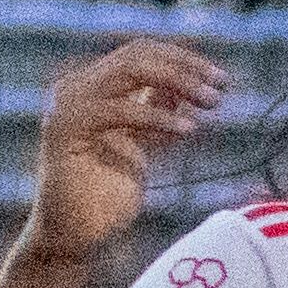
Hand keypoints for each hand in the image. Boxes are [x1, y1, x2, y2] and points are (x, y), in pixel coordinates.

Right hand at [28, 36, 228, 260]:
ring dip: (178, 82)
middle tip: (222, 88)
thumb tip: (186, 85)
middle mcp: (77, 88)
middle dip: (186, 67)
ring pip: (129, 71)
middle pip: (137, 55)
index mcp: (94, 87)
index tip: (222, 80)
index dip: (185, 60)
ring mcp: (67, 106)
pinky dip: (158, 116)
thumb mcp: (142, 143)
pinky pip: (119, 110)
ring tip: (212, 103)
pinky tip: (189, 129)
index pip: (142, 53)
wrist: (75, 235)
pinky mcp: (64, 130)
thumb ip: (156, 110)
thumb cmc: (107, 194)